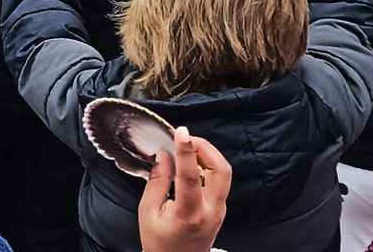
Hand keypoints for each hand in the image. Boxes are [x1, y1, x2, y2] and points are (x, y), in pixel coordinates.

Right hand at [138, 128, 229, 251]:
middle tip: (187, 139)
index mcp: (189, 214)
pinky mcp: (220, 210)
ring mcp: (219, 211)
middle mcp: (211, 212)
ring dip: (208, 155)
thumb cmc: (160, 244)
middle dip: (206, 148)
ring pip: (224, 174)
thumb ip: (157, 181)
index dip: (186, 150)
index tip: (181, 132)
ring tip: (187, 149)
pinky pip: (220, 181)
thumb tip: (164, 155)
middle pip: (222, 170)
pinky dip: (208, 166)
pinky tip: (192, 164)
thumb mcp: (148, 212)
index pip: (192, 176)